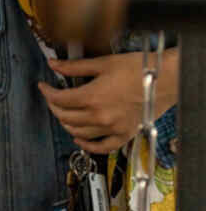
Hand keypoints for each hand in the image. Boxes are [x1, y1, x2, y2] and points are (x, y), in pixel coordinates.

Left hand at [39, 49, 178, 154]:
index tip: (44, 86)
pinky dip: (87, 145)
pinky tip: (79, 138)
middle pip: (65, 117)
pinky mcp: (124, 135)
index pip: (58, 99)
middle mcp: (100, 116)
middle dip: (54, 106)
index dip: (47, 92)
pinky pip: (101, 147)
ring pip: (78, 132)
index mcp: (92, 97)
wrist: (167, 80)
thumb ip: (74, 67)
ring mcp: (112, 128)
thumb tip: (53, 64)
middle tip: (53, 98)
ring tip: (64, 113)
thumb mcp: (104, 63)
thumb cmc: (139, 69)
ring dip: (67, 123)